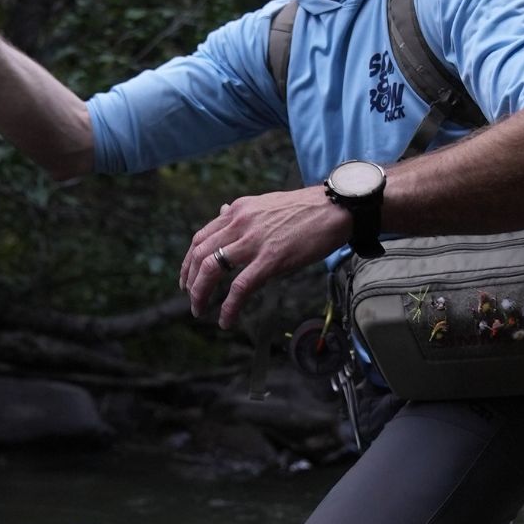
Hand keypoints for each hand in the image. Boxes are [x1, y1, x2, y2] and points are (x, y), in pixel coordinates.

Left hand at [179, 185, 351, 328]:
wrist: (335, 208)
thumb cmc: (306, 210)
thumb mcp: (266, 205)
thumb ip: (242, 213)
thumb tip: (222, 213)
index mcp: (238, 211)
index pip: (201, 237)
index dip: (189, 262)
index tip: (187, 278)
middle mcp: (240, 223)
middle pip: (200, 254)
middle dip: (190, 281)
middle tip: (192, 299)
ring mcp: (254, 241)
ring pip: (212, 269)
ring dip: (200, 294)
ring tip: (200, 310)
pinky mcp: (271, 259)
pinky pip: (240, 287)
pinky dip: (229, 306)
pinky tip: (226, 319)